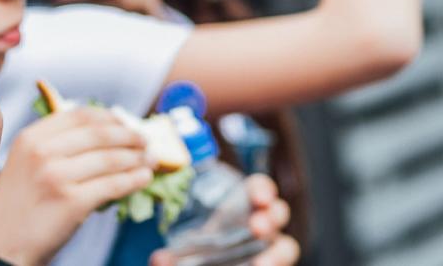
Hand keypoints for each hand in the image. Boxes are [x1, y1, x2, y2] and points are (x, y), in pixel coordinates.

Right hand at [0, 107, 152, 265]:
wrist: (0, 245)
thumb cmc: (16, 208)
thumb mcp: (24, 165)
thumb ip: (54, 147)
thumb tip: (104, 136)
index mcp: (31, 138)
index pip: (79, 115)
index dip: (108, 117)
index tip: (124, 122)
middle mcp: (42, 152)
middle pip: (99, 133)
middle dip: (128, 135)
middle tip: (144, 140)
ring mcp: (56, 176)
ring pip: (110, 159)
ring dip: (137, 157)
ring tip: (150, 159)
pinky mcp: (72, 203)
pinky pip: (113, 185)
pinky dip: (134, 180)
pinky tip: (144, 178)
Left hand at [150, 174, 298, 265]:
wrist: (212, 262)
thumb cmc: (204, 249)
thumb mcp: (187, 247)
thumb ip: (174, 254)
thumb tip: (159, 260)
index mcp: (243, 205)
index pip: (260, 188)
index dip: (263, 190)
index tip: (258, 198)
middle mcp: (263, 223)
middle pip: (278, 213)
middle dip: (270, 217)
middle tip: (257, 227)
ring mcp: (271, 246)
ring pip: (287, 244)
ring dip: (277, 251)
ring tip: (262, 263)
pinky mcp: (273, 261)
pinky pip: (281, 263)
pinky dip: (273, 265)